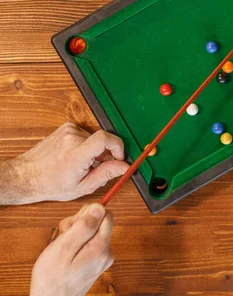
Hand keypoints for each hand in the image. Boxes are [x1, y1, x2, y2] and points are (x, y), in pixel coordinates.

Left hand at [14, 122, 128, 203]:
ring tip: (83, 163)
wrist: (26, 175)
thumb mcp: (81, 187)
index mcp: (76, 156)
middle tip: (96, 167)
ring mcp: (69, 130)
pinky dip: (86, 144)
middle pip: (103, 140)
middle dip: (106, 153)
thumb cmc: (51, 184)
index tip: (118, 157)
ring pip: (95, 138)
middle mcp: (72, 138)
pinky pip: (87, 134)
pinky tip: (75, 155)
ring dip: (95, 150)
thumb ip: (105, 174)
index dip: (118, 146)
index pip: (105, 139)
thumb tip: (124, 166)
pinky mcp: (67, 126)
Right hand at [30, 203, 113, 295]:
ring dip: (76, 234)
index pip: (105, 215)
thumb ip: (84, 226)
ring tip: (61, 247)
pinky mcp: (95, 263)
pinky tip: (65, 254)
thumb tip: (100, 207)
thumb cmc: (52, 279)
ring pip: (92, 232)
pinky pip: (88, 244)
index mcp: (101, 247)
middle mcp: (106, 252)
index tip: (72, 224)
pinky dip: (76, 244)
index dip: (88, 214)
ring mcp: (101, 259)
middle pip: (99, 222)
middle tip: (64, 235)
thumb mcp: (64, 247)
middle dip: (80, 223)